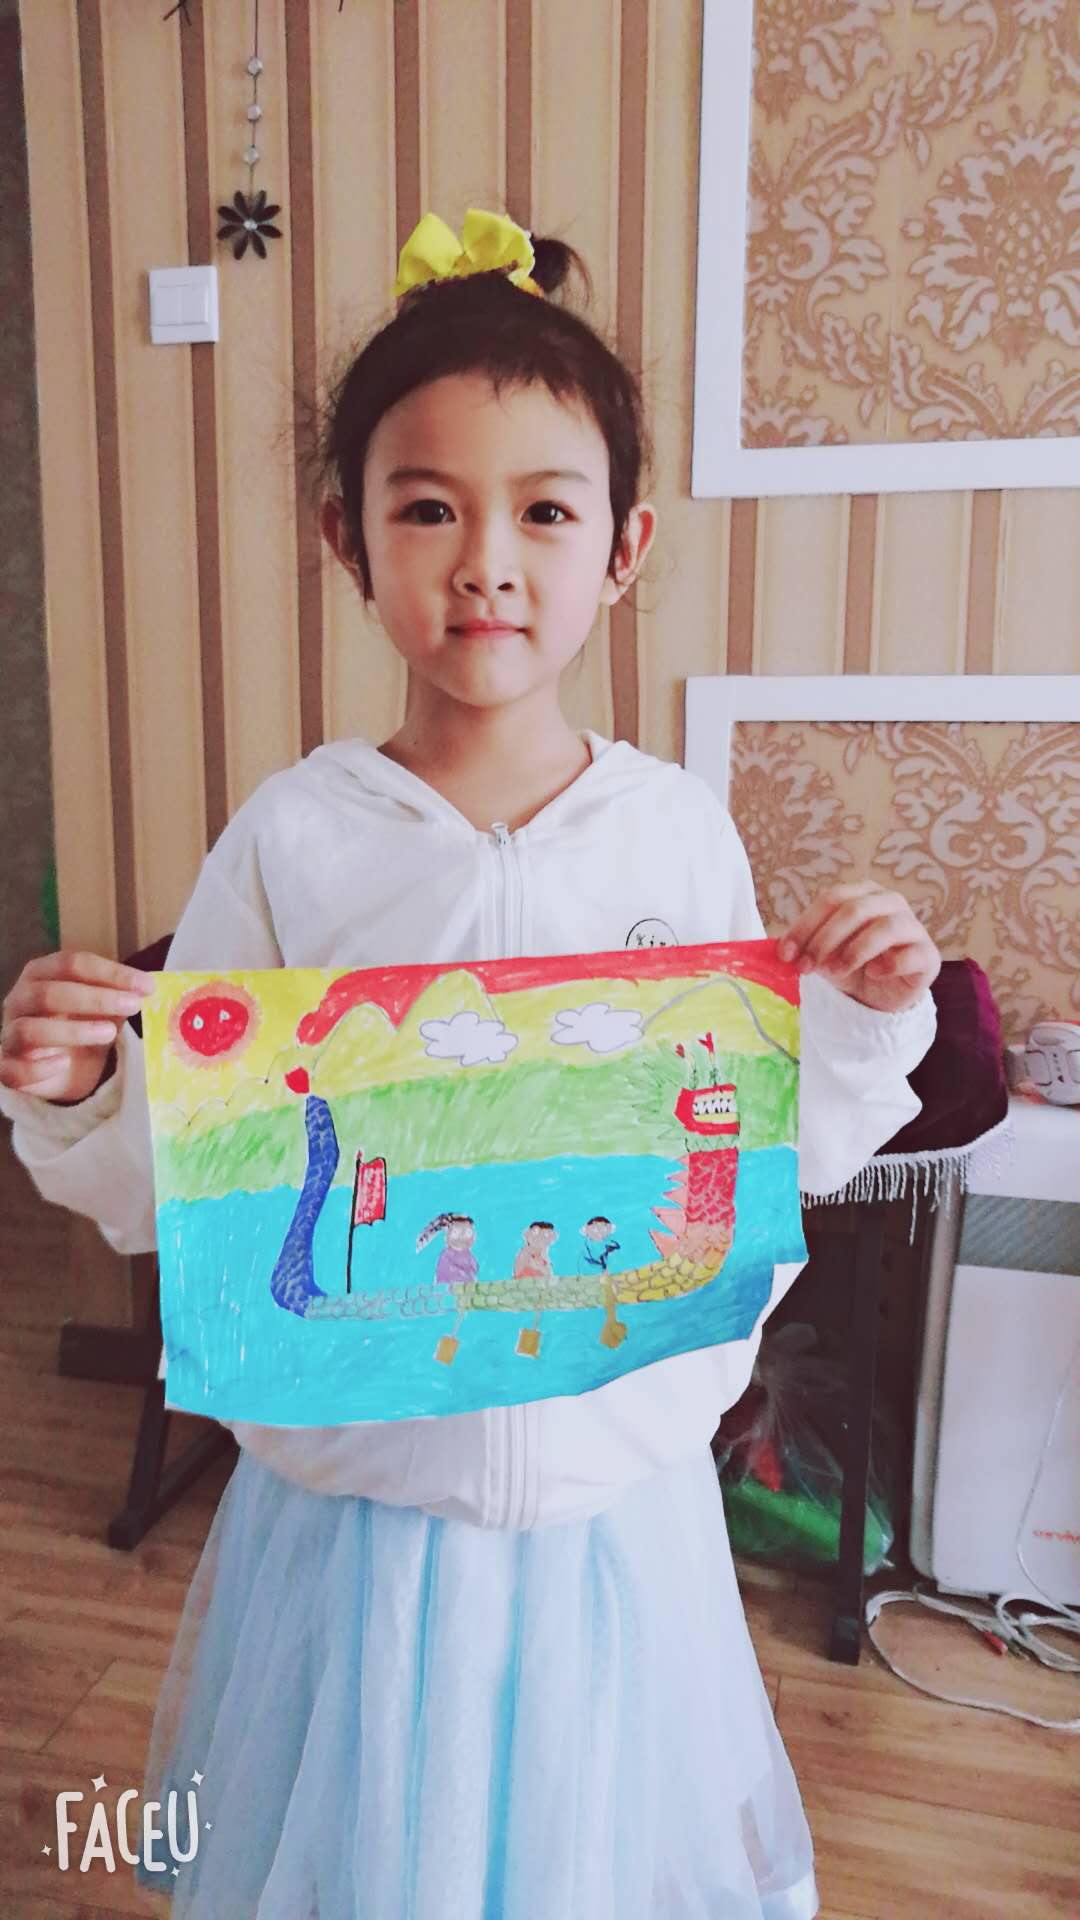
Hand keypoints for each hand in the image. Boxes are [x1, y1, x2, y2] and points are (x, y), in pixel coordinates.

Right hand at [0, 952, 156, 1104]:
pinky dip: (39, 1067)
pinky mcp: (7, 1069)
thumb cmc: (79, 1028)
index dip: (111, 972)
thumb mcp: (102, 1010)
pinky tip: (62, 1064)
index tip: (147, 986)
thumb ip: (117, 997)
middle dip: (95, 998)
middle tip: (133, 1005)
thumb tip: (144, 988)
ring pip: (30, 1030)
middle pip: (49, 993)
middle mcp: (19, 1000)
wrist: (61, 1071)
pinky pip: (13, 1069)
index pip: (71, 964)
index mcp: (41, 974)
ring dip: (73, 1031)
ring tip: (109, 1034)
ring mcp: (9, 1035)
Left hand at [776, 883, 940, 1014]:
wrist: (879, 995)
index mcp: (863, 893)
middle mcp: (890, 902)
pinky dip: (886, 965)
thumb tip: (778, 948)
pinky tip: (873, 974)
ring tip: (834, 972)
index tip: (785, 953)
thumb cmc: (850, 965)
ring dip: (852, 953)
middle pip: (855, 910)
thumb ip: (803, 944)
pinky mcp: (928, 955)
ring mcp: (912, 926)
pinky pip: (908, 955)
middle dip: (824, 940)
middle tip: (806, 967)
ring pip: (883, 928)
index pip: (832, 898)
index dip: (805, 925)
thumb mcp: (821, 952)